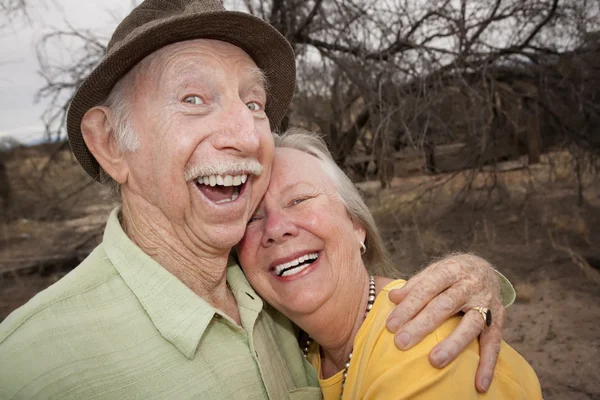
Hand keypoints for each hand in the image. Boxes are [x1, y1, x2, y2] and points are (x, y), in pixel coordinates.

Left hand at [385, 253, 504, 392]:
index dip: (408, 306)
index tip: (391, 325)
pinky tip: (479, 384)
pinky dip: (488, 364)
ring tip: (434, 361)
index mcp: (451, 270)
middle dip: (422, 325)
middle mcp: (470, 285)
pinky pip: (494, 343)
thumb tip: (392, 297)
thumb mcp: (434, 271)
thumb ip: (415, 285)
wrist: (485, 268)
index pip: (427, 288)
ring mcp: (486, 303)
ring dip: (452, 345)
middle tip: (402, 343)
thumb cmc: (451, 274)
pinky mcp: (499, 319)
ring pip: (470, 324)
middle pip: (445, 305)